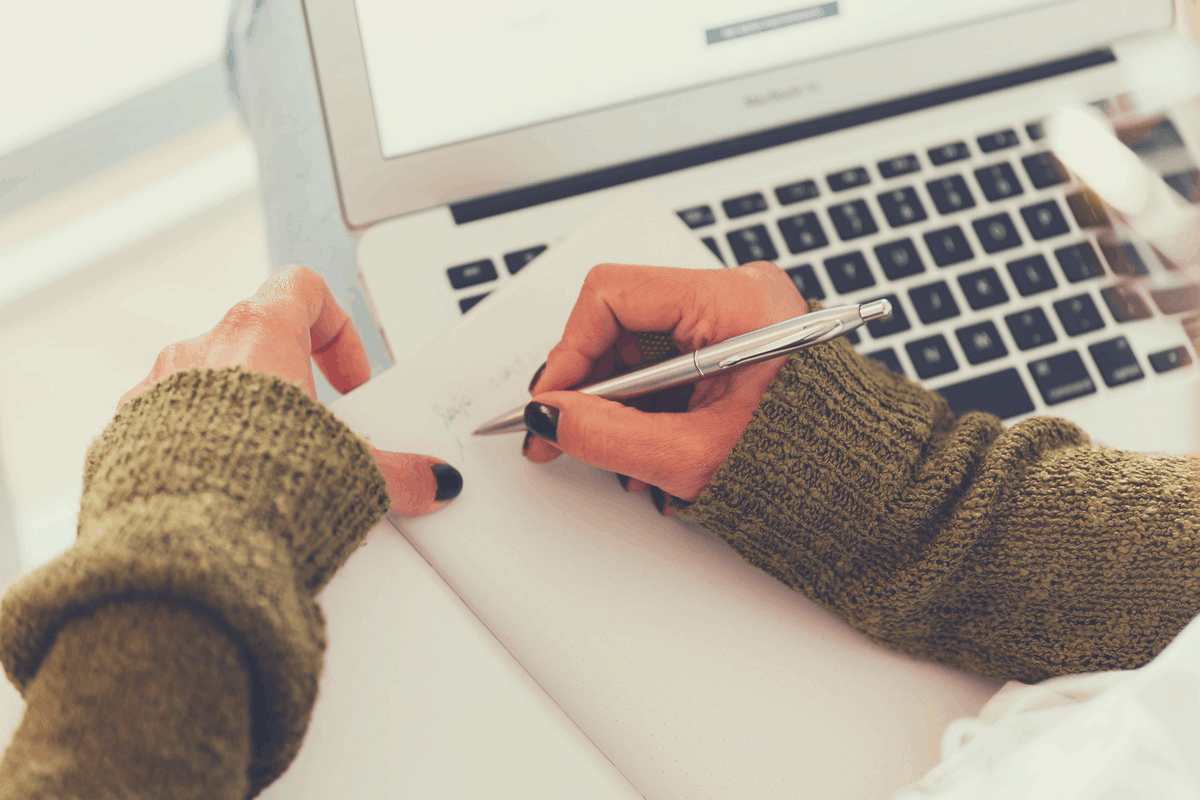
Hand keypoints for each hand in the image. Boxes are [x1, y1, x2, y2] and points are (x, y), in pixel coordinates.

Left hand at [120, 266, 461, 514]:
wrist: (181, 545)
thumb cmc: (254, 488)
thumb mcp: (351, 474)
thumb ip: (400, 472)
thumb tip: (433, 481)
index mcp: (257, 335)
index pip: (303, 288)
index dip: (337, 329)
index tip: (348, 381)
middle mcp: (200, 350)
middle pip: (256, 339)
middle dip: (291, 383)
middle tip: (316, 431)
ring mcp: (156, 389)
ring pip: (208, 382)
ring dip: (242, 414)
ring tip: (269, 467)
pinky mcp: (126, 434)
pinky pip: (168, 423)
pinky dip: (199, 445)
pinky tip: (224, 491)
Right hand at [523, 261, 806, 503]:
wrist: (864, 486)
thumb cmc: (808, 463)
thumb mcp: (691, 454)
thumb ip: (608, 434)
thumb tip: (551, 417)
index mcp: (736, 301)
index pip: (614, 295)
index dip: (570, 350)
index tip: (552, 399)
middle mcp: (737, 295)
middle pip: (622, 321)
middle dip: (590, 384)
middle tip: (563, 431)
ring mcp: (736, 317)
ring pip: (639, 346)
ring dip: (616, 402)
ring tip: (617, 454)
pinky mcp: (735, 342)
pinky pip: (666, 361)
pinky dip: (646, 404)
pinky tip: (644, 445)